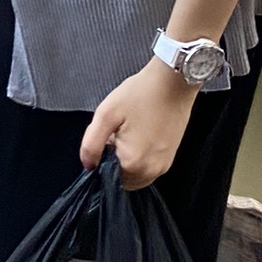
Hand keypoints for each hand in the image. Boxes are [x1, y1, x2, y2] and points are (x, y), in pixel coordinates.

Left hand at [80, 57, 196, 188]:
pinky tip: (141, 133)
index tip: (108, 138)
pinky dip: (139, 157)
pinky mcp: (170, 158)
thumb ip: (91, 144)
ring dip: (127, 160)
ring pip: (135, 175)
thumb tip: (88, 165)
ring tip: (130, 132)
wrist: (173, 83)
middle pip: (122, 178)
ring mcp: (163, 165)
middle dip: (115, 160)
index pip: (107, 178)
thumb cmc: (141, 94)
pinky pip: (148, 167)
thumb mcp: (106, 115)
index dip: (102, 158)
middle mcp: (151, 170)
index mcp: (134, 163)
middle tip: (118, 133)